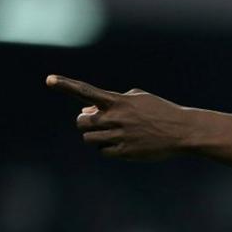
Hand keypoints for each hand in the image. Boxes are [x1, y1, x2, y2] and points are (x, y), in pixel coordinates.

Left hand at [46, 74, 190, 160]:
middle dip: (86, 123)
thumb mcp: (139, 99)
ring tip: (115, 134)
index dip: (66, 85)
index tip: (49, 79)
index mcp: (118, 101)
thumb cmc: (161, 112)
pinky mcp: (126, 151)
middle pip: (82, 123)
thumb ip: (112, 101)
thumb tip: (86, 112)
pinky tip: (123, 145)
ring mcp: (120, 136)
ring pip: (90, 139)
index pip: (86, 91)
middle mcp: (116, 118)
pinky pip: (104, 151)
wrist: (183, 131)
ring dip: (97, 137)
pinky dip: (108, 149)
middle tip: (98, 123)